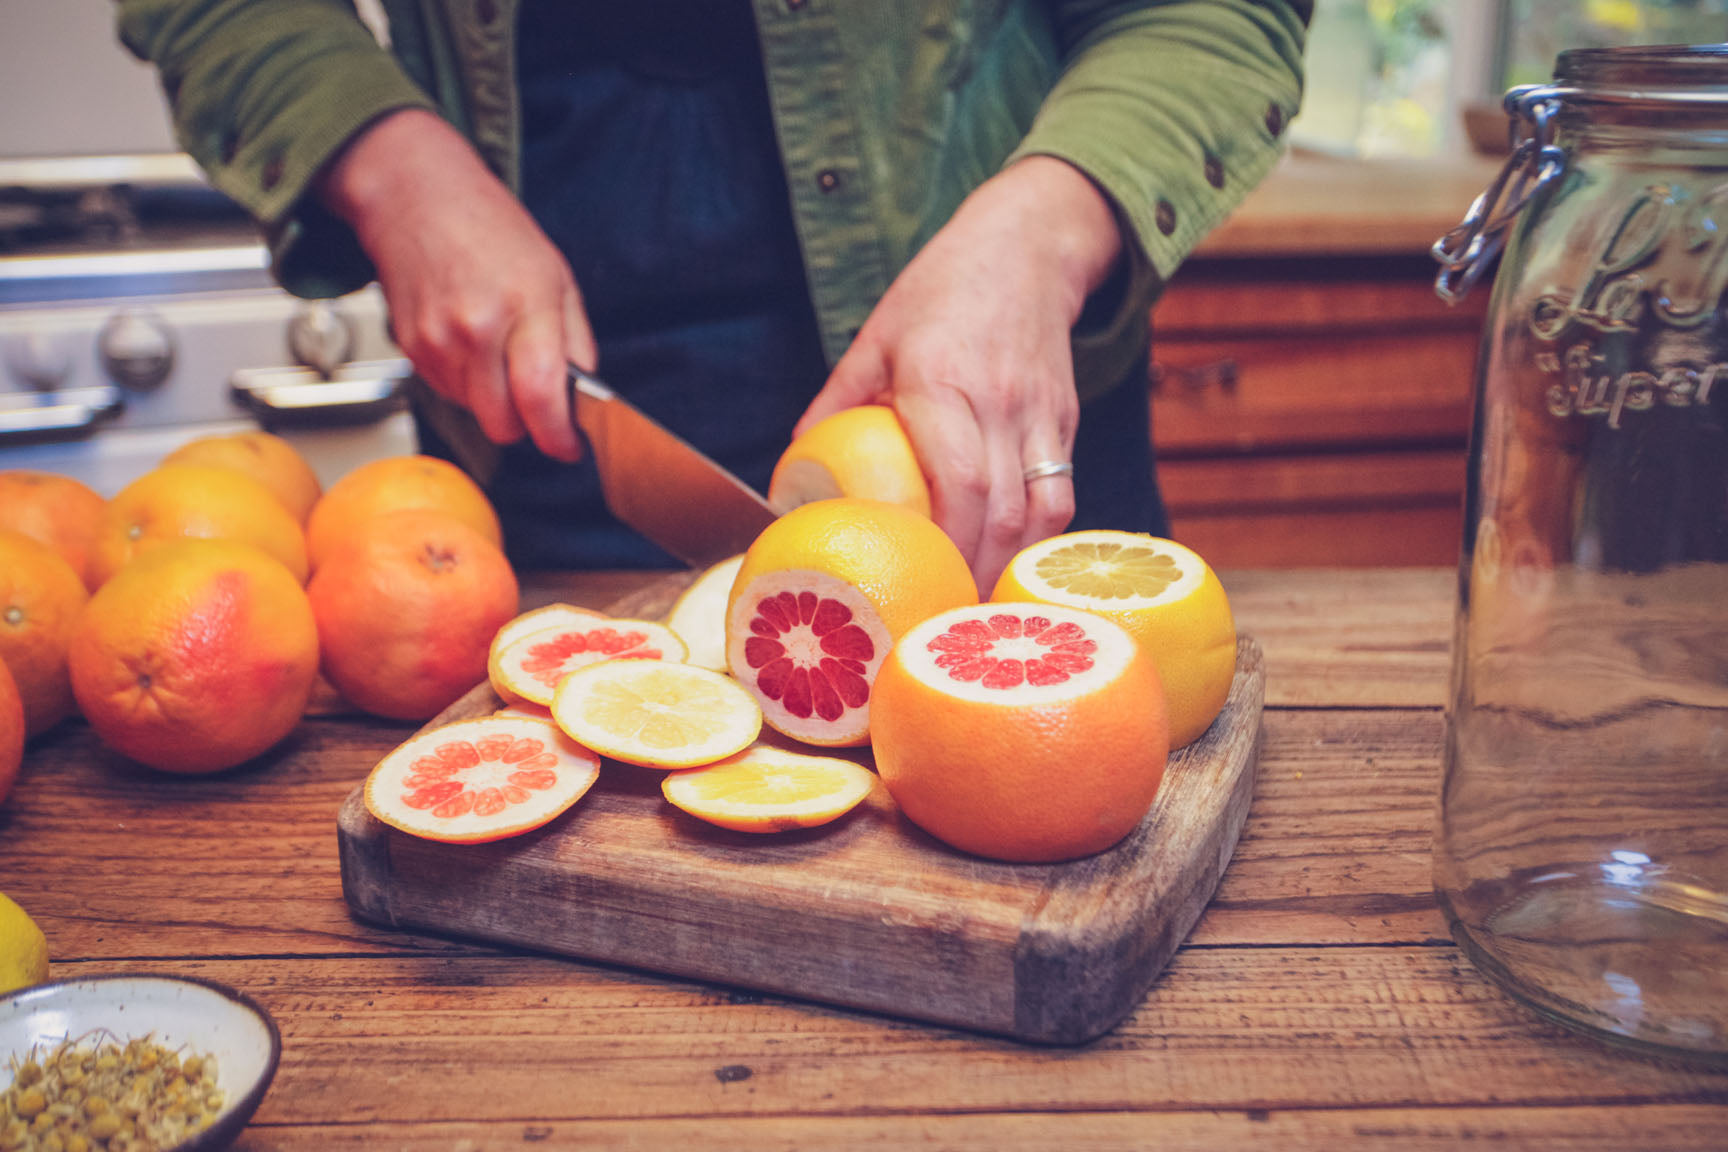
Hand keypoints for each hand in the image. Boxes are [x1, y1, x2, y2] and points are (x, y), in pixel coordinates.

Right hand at [317, 109, 594, 460]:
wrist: (416, 196)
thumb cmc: (490, 229)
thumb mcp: (557, 277)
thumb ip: (576, 343)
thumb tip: (586, 397)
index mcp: (526, 305)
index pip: (541, 398)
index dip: (559, 437)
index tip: (569, 446)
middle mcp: (476, 327)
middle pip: (504, 424)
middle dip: (527, 424)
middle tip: (537, 399)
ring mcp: (437, 340)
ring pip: (475, 413)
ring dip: (494, 401)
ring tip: (499, 352)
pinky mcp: (411, 348)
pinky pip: (448, 393)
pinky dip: (466, 383)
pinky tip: (470, 343)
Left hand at [795, 156, 1124, 593]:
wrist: (1028, 249)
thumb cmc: (941, 291)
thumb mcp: (875, 337)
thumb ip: (837, 402)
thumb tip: (793, 471)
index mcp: (943, 382)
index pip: (959, 481)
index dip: (946, 544)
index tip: (920, 584)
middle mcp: (1000, 403)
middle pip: (1002, 512)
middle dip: (975, 576)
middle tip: (943, 621)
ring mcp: (1042, 416)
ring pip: (1042, 512)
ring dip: (1011, 567)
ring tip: (977, 608)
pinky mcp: (1067, 422)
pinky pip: (1060, 495)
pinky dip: (1037, 540)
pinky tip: (1008, 565)